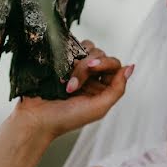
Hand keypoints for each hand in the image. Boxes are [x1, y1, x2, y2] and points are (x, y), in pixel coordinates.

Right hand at [11, 39, 134, 138]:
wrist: (36, 118)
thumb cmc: (66, 118)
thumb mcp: (99, 108)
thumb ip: (117, 89)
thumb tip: (131, 67)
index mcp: (103, 88)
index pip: (114, 65)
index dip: (105, 63)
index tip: (92, 67)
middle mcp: (92, 77)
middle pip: (100, 55)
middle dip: (87, 66)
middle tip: (74, 83)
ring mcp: (76, 69)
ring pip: (86, 49)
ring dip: (77, 63)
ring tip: (66, 82)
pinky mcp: (60, 62)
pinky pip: (70, 47)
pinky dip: (67, 55)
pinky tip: (60, 72)